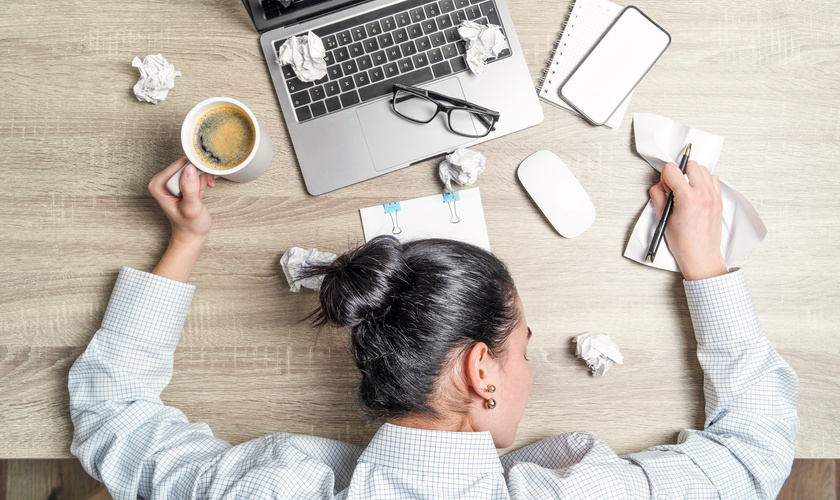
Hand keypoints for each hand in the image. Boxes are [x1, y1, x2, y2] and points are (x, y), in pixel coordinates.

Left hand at [148, 157, 215, 281]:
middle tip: (200, 192)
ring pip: (192, 167)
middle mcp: (162, 180)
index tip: (200, 184)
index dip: (194, 172)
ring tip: (200, 195)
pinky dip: (202, 180)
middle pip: (186, 164)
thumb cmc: (190, 226)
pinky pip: (194, 172)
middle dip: (198, 176)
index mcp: (158, 185)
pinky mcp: (180, 182)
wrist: (192, 235)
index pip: (180, 165)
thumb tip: (190, 170)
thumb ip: (190, 190)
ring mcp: (171, 181)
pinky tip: (202, 191)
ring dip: (202, 179)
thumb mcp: (191, 209)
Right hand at [649, 160, 727, 280]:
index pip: (672, 169)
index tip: (665, 186)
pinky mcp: (719, 200)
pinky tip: (696, 192)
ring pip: (703, 169)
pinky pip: (713, 179)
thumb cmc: (683, 243)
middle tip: (674, 186)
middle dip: (679, 172)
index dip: (664, 176)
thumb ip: (659, 197)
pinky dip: (704, 181)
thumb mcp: (663, 219)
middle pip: (690, 165)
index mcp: (687, 199)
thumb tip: (660, 186)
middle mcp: (703, 195)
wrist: (701, 256)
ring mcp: (714, 197)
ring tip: (686, 189)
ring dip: (692, 175)